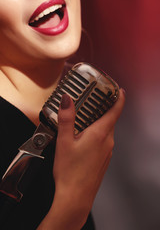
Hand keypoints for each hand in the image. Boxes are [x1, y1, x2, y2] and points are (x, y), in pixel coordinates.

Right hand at [53, 89, 124, 217]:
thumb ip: (66, 118)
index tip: (119, 90)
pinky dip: (97, 134)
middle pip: (110, 119)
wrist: (75, 197)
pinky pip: (103, 141)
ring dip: (99, 122)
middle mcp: (108, 142)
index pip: (116, 111)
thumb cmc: (70, 172)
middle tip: (94, 100)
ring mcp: (107, 152)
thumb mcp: (64, 141)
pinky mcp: (103, 159)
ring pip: (106, 130)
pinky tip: (84, 138)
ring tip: (85, 118)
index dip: (119, 98)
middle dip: (104, 109)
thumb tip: (67, 100)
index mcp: (100, 134)